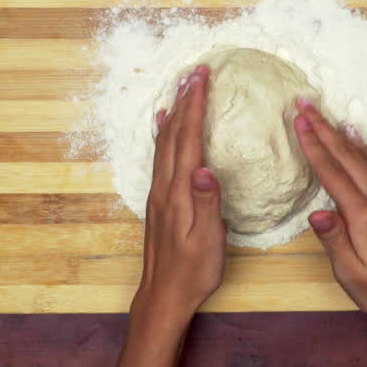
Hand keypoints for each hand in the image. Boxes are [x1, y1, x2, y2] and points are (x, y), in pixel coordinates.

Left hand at [136, 64, 226, 321]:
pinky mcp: (158, 199)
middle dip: (185, 100)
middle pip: (173, 133)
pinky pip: (160, 155)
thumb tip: (205, 169)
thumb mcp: (207, 241)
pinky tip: (163, 124)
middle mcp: (164, 186)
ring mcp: (158, 192)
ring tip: (182, 88)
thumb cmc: (193, 271)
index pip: (188, 139)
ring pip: (165, 141)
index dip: (195, 106)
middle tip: (196, 72)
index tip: (202, 78)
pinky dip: (163, 133)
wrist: (164, 295)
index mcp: (179, 192)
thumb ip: (207, 203)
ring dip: (174, 111)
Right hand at [292, 98, 366, 337]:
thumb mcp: (350, 274)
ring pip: (364, 157)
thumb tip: (315, 212)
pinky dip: (364, 149)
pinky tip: (355, 138)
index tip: (298, 121)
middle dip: (323, 128)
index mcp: (365, 216)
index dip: (313, 145)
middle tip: (304, 103)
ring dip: (340, 134)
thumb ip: (333, 239)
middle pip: (347, 156)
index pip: (332, 173)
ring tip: (323, 114)